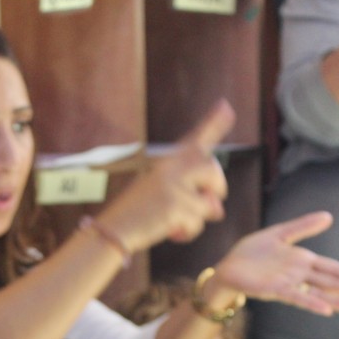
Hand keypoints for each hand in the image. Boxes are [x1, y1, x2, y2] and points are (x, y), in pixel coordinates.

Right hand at [98, 100, 234, 252]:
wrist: (113, 229)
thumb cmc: (138, 214)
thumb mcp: (166, 196)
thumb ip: (195, 197)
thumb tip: (219, 211)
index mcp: (167, 162)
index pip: (196, 140)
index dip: (214, 123)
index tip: (226, 106)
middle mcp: (170, 168)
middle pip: (212, 168)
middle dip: (217, 187)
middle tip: (207, 202)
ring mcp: (172, 185)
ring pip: (209, 201)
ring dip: (200, 216)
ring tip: (178, 222)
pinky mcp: (174, 205)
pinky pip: (198, 222)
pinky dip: (189, 232)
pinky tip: (171, 232)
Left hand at [210, 211, 338, 316]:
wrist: (227, 267)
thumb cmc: (251, 253)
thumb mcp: (280, 234)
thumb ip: (303, 226)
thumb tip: (329, 216)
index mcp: (303, 261)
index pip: (333, 268)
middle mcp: (300, 275)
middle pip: (332, 281)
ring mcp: (290, 284)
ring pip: (320, 293)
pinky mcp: (275, 290)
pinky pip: (297, 297)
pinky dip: (312, 302)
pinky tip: (326, 309)